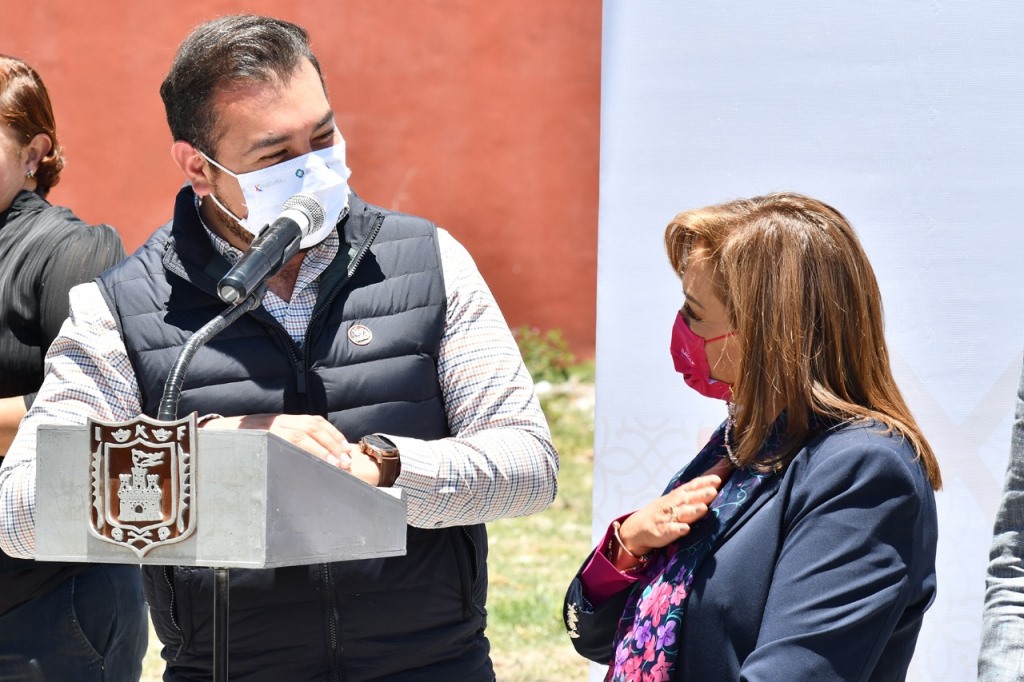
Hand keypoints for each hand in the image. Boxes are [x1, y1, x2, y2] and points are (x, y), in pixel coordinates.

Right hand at [202, 413, 353, 466]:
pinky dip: (296, 454)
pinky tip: (306, 466)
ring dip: (319, 450)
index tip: (347, 451)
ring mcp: (266, 429)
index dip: (333, 435)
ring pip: (299, 435)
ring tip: (333, 465)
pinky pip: (280, 445)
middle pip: (312, 427)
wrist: (210, 435)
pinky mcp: (256, 439)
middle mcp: (276, 421)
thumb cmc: (242, 441)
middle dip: (332, 444)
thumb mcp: (267, 436)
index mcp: (282, 419)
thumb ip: (287, 441)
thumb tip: (315, 457)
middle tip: (346, 462)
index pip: (315, 422)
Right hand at [613, 461, 731, 570]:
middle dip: (701, 495)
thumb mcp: (674, 500)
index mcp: (677, 496)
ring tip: (703, 509)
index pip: (691, 487)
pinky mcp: (661, 532)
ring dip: (692, 511)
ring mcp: (666, 518)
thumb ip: (692, 494)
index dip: (703, 483)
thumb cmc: (662, 512)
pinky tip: (685, 529)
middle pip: (689, 499)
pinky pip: (669, 531)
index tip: (717, 480)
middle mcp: (673, 505)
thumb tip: (715, 486)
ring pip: (681, 514)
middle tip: (714, 491)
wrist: (637, 528)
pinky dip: (677, 530)